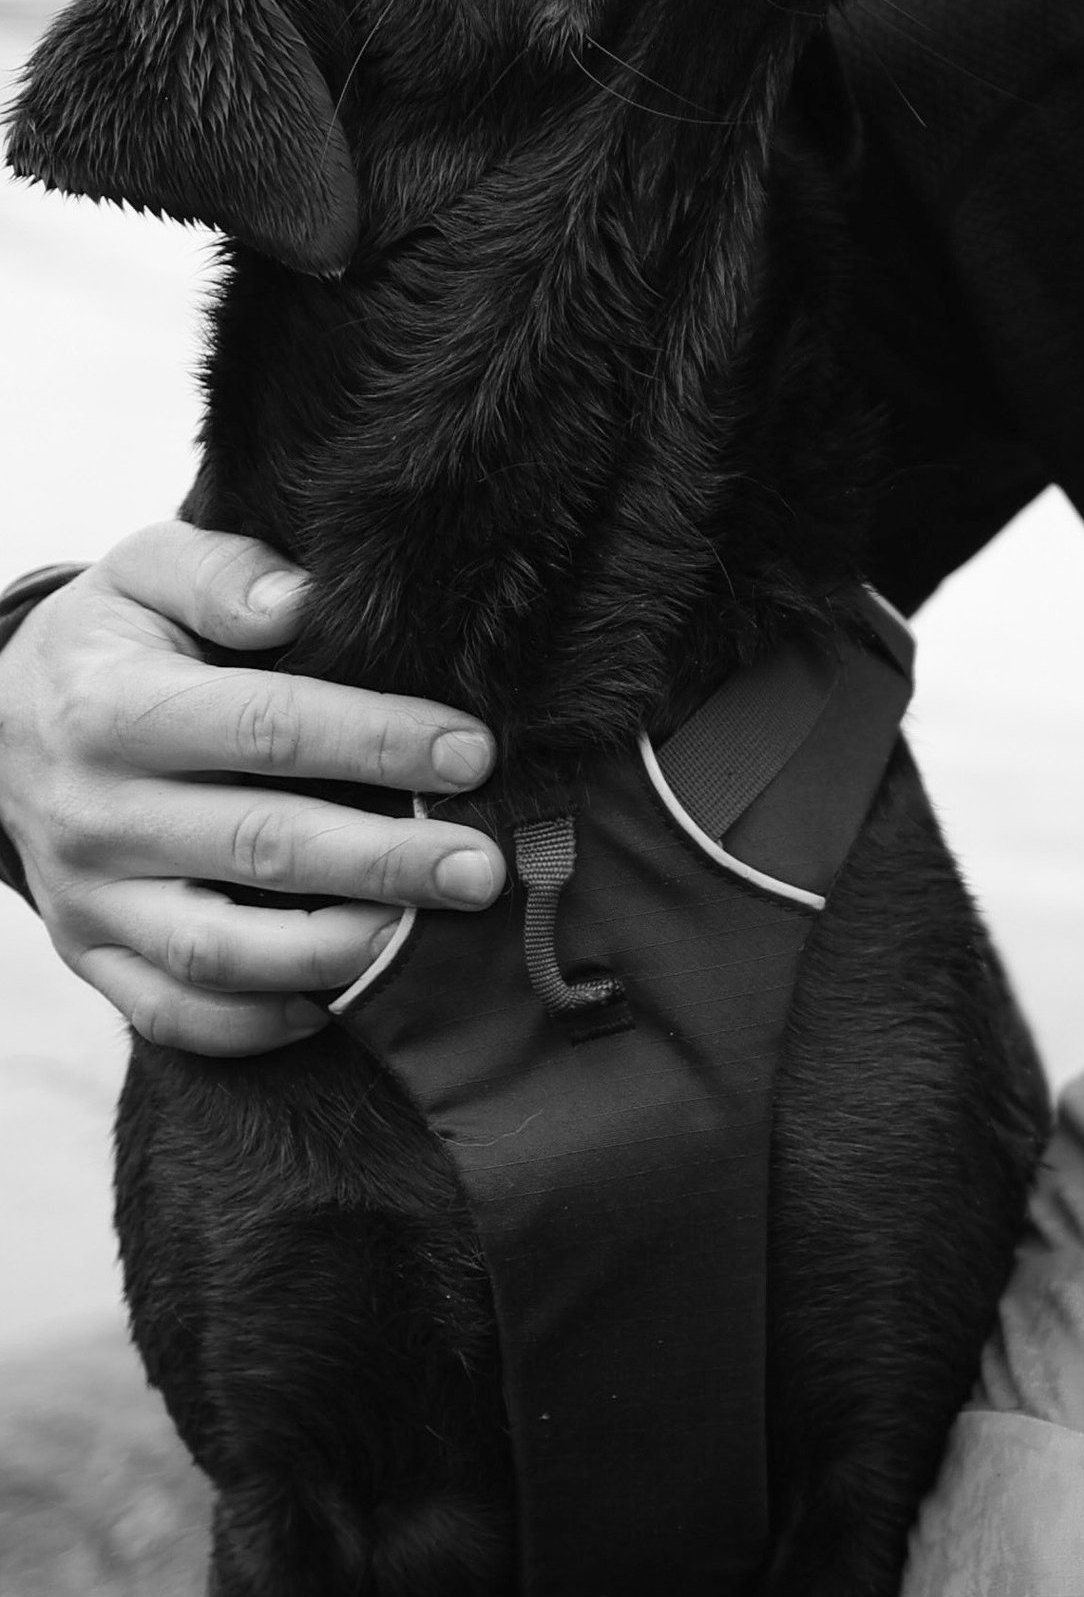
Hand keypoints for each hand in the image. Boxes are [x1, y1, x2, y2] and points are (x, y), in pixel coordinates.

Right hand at [0, 524, 500, 1053]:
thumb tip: (299, 602)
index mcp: (115, 707)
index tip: (471, 751)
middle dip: (385, 861)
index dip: (377, 739)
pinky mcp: (90, 956)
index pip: (267, 727)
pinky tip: (336, 1002)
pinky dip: (256, 1023)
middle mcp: (98, 813)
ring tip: (420, 934)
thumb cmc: (106, 644)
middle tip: (481, 868)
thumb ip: (222, 573)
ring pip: (218, 952)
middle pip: (261, 846)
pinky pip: (173, 1013)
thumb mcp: (143, 573)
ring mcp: (90, 898)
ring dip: (332, 952)